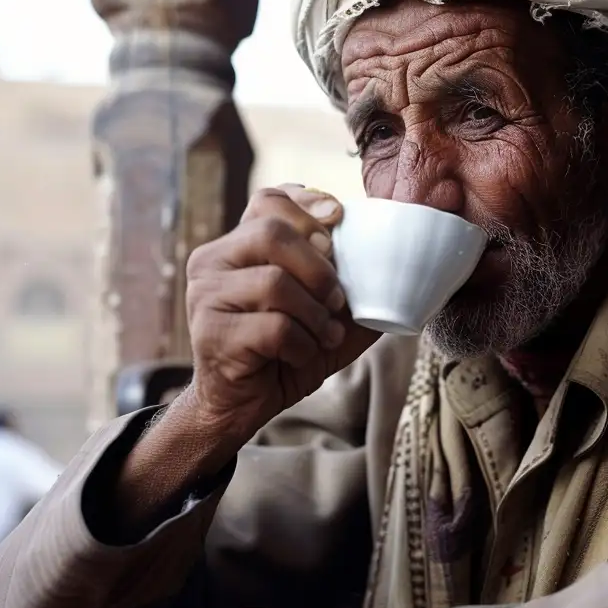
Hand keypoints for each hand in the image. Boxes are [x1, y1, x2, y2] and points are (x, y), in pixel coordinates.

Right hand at [181, 185, 378, 453]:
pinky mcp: (213, 334)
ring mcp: (205, 297)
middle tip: (336, 300)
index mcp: (235, 246)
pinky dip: (301, 345)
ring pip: (275, 282)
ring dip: (314, 314)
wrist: (238, 407)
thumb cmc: (279, 355)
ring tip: (323, 335)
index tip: (336, 224)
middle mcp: (212, 262)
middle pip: (272, 233)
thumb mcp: (321, 314)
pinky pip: (273, 328)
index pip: (267, 200)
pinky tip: (301, 356)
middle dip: (319, 268)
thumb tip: (401, 264)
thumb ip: (347, 284)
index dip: (306, 204)